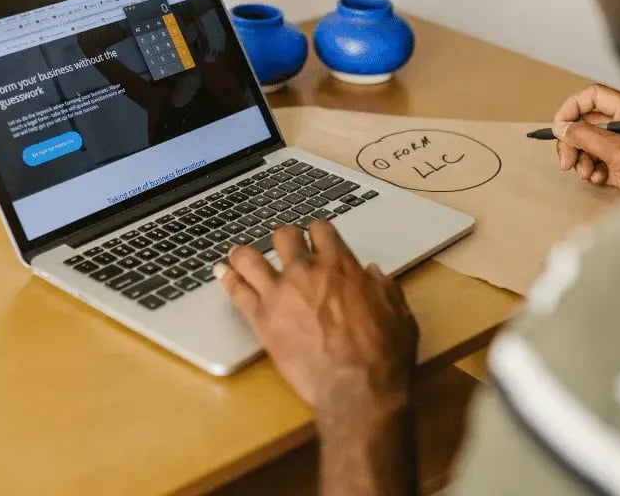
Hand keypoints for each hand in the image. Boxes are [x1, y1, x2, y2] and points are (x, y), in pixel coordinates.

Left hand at [215, 222, 417, 426]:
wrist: (356, 388)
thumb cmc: (382, 355)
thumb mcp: (398, 315)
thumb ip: (385, 289)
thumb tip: (373, 274)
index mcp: (340, 266)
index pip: (321, 230)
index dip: (317, 231)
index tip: (314, 237)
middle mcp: (306, 271)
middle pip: (284, 237)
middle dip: (284, 239)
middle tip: (282, 246)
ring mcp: (280, 293)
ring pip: (251, 258)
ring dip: (244, 253)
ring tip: (238, 253)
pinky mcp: (262, 319)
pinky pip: (237, 291)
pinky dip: (228, 278)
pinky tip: (222, 273)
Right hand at [553, 84, 619, 199]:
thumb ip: (589, 137)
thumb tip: (562, 127)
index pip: (594, 97)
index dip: (573, 108)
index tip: (560, 128)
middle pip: (586, 124)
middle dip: (573, 141)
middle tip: (566, 161)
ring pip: (589, 146)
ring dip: (581, 159)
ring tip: (586, 173)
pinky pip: (598, 164)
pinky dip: (592, 172)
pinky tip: (599, 180)